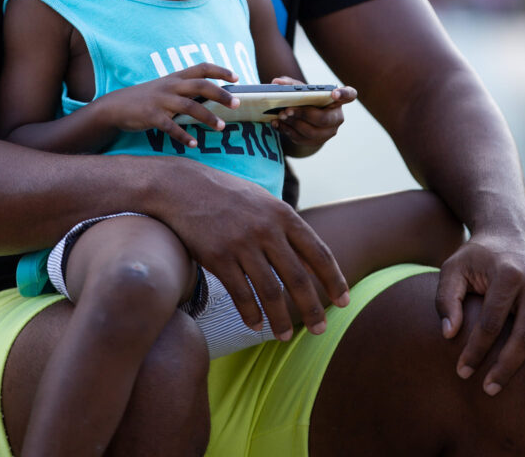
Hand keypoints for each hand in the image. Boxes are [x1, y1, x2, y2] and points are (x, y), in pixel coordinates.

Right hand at [98, 63, 238, 148]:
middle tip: (237, 104)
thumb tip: (214, 97)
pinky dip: (183, 136)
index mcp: (176, 77)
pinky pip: (170, 127)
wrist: (117, 106)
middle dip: (220, 94)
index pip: (202, 67)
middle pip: (200, 85)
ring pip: (189, 107)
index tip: (237, 77)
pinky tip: (194, 144)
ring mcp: (161, 100)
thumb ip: (187, 89)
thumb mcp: (167, 87)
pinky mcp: (151, 116)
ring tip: (221, 127)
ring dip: (207, 117)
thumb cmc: (148, 98)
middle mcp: (170, 86)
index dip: (220, 70)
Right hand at [160, 160, 349, 340]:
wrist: (182, 186)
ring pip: (270, 292)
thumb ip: (285, 225)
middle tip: (321, 330)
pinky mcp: (217, 257)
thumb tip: (308, 258)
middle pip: (297, 278)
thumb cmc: (225, 193)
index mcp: (282, 213)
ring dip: (280, 319)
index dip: (333, 280)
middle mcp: (266, 229)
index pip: (318, 252)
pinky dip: (250, 314)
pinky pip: (240, 294)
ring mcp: (241, 243)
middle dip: (312, 308)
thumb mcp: (262, 200)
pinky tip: (256, 326)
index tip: (343, 302)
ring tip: (286, 337)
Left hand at [269, 76, 355, 153]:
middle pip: (324, 119)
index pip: (349, 95)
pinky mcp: (316, 142)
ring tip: (280, 116)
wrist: (305, 120)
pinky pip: (302, 140)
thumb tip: (277, 82)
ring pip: (312, 133)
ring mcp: (328, 132)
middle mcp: (337, 117)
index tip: (334, 93)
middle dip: (303, 114)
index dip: (344, 94)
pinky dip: (287, 131)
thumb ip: (290, 84)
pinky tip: (277, 124)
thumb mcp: (301, 90)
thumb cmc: (306, 100)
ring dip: (293, 124)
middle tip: (287, 110)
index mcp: (337, 100)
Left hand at [436, 230, 524, 395]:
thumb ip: (446, 298)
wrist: (508, 233)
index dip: (476, 350)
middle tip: (490, 389)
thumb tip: (449, 334)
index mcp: (507, 273)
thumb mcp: (453, 268)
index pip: (491, 322)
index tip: (462, 372)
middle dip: (507, 366)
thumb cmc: (476, 257)